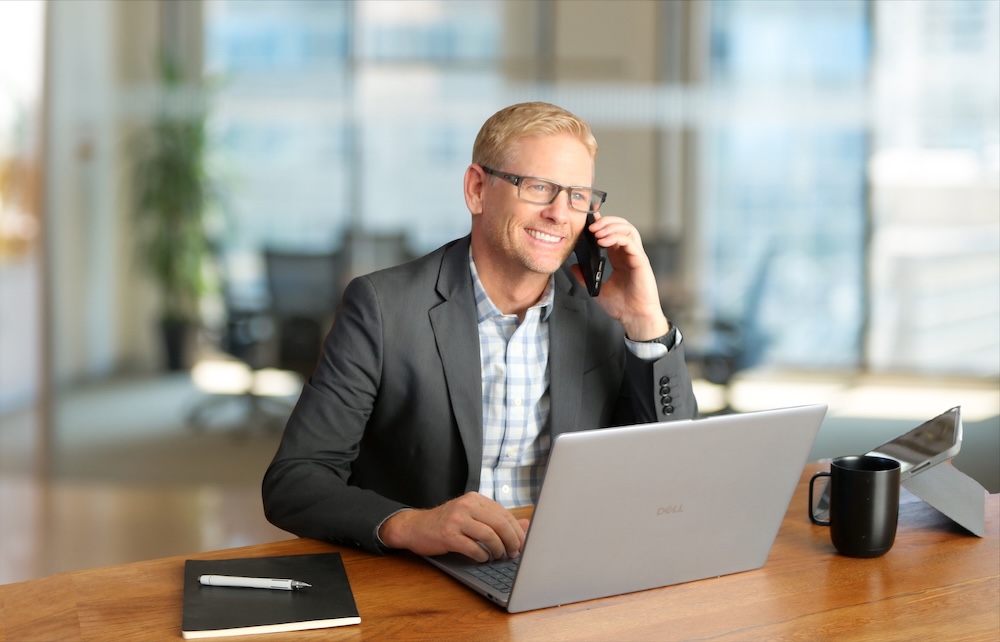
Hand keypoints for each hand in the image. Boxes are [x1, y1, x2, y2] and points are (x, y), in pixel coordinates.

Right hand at [378, 492, 529, 561]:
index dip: (516, 531)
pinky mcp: (448, 535)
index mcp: (475, 499)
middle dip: (512, 541)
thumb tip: (525, 525)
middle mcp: (466, 505)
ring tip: (499, 557)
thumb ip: (497, 520)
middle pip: (500, 524)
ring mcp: (456, 519)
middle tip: (514, 553)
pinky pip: (473, 547)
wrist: (415, 526)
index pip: (504, 514)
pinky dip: (482, 555)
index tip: (521, 545)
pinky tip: (483, 558)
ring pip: (489, 535)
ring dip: (498, 550)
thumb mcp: (472, 517)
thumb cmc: (446, 523)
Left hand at [573, 213, 669, 340]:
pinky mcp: (641, 261)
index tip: (588, 218)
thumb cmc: (622, 306)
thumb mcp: (597, 288)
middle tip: (590, 226)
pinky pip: (630, 242)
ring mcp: (636, 256)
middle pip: (621, 225)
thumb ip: (585, 277)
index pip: (612, 232)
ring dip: (610, 226)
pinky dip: (616, 237)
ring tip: (596, 232)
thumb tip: (573, 266)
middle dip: (605, 221)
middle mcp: (629, 253)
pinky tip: (603, 241)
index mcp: (620, 257)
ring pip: (627, 229)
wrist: (634, 318)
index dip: (602, 223)